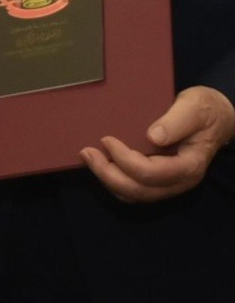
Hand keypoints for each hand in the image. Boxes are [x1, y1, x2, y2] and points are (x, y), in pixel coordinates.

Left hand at [81, 85, 234, 202]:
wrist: (215, 117)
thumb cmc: (205, 110)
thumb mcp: (195, 108)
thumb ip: (177, 121)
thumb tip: (153, 136)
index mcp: (189, 165)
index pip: (152, 173)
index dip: (125, 159)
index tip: (107, 139)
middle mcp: (179, 181)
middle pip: (139, 190)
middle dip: (108, 174)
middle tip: (87, 152)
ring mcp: (169, 183)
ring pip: (134, 194)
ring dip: (108, 179)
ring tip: (88, 158)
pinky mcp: (160, 180)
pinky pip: (134, 189)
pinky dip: (115, 180)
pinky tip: (101, 164)